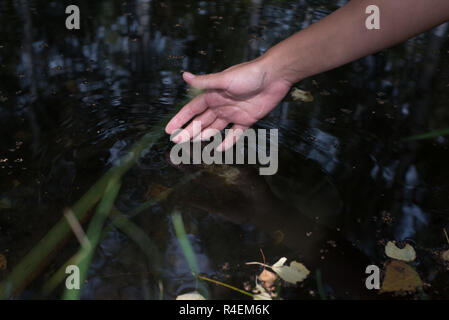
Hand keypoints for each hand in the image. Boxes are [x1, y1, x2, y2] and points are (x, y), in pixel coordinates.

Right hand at [165, 57, 291, 150]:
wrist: (274, 76)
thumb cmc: (249, 74)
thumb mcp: (224, 78)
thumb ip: (205, 82)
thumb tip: (184, 76)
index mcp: (213, 95)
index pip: (192, 109)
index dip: (181, 119)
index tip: (169, 129)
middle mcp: (220, 105)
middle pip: (201, 121)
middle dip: (189, 131)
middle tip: (177, 142)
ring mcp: (233, 113)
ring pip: (214, 128)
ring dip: (203, 136)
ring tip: (192, 145)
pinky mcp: (247, 119)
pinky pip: (235, 133)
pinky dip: (228, 142)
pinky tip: (219, 149)